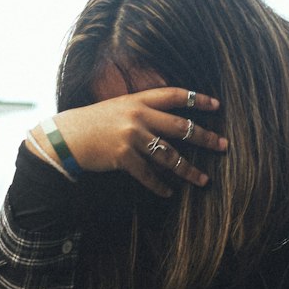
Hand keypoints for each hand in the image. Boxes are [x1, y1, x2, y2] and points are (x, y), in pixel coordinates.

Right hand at [51, 88, 227, 197]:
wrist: (64, 136)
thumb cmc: (92, 122)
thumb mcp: (118, 107)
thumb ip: (142, 110)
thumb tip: (169, 121)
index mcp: (138, 99)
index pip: (175, 95)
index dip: (198, 100)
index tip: (217, 106)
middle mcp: (138, 115)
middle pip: (181, 127)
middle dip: (205, 137)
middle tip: (223, 146)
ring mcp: (131, 136)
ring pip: (169, 156)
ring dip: (189, 170)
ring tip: (204, 180)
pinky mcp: (122, 157)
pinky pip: (148, 175)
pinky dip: (160, 186)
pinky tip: (170, 193)